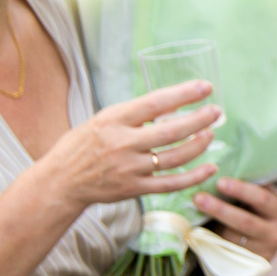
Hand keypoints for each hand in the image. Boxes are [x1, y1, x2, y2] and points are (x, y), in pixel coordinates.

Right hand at [38, 80, 219, 211]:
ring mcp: (130, 168)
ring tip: (210, 133)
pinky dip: (195, 176)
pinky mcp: (135, 189)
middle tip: (216, 112)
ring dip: (199, 145)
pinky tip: (211, 167)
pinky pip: (172, 183)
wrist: (59, 181)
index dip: (183, 94)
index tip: (206, 87)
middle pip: (172, 131)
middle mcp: (122, 144)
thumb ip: (134, 115)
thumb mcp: (102, 121)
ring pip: (176, 157)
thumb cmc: (82, 146)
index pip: (154, 103)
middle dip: (200, 120)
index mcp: (113, 120)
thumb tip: (173, 104)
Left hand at [194, 177, 276, 262]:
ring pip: (233, 237)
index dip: (242, 190)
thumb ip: (247, 192)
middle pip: (246, 221)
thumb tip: (219, 169)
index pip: (263, 199)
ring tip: (193, 213)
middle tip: (199, 197)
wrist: (255, 248)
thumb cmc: (252, 216)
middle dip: (221, 208)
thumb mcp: (256, 204)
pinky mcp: (248, 264)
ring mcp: (263, 251)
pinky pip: (227, 251)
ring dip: (211, 225)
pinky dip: (211, 240)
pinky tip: (197, 230)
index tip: (220, 181)